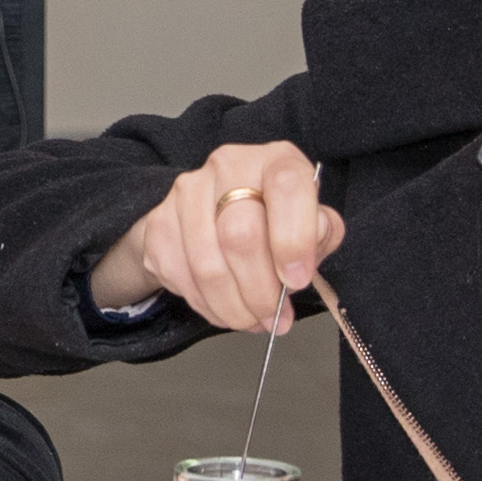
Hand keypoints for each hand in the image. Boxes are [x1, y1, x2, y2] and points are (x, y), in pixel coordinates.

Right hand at [85, 141, 340, 333]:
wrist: (214, 214)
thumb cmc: (275, 222)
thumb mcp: (313, 223)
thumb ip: (322, 233)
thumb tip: (310, 245)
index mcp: (275, 160)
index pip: (286, 187)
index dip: (294, 240)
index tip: (297, 281)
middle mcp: (228, 166)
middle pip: (240, 235)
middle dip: (261, 290)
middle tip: (274, 317)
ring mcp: (187, 192)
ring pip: (208, 266)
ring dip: (234, 307)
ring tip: (252, 320)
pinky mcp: (159, 222)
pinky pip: (181, 277)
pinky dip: (207, 306)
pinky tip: (225, 310)